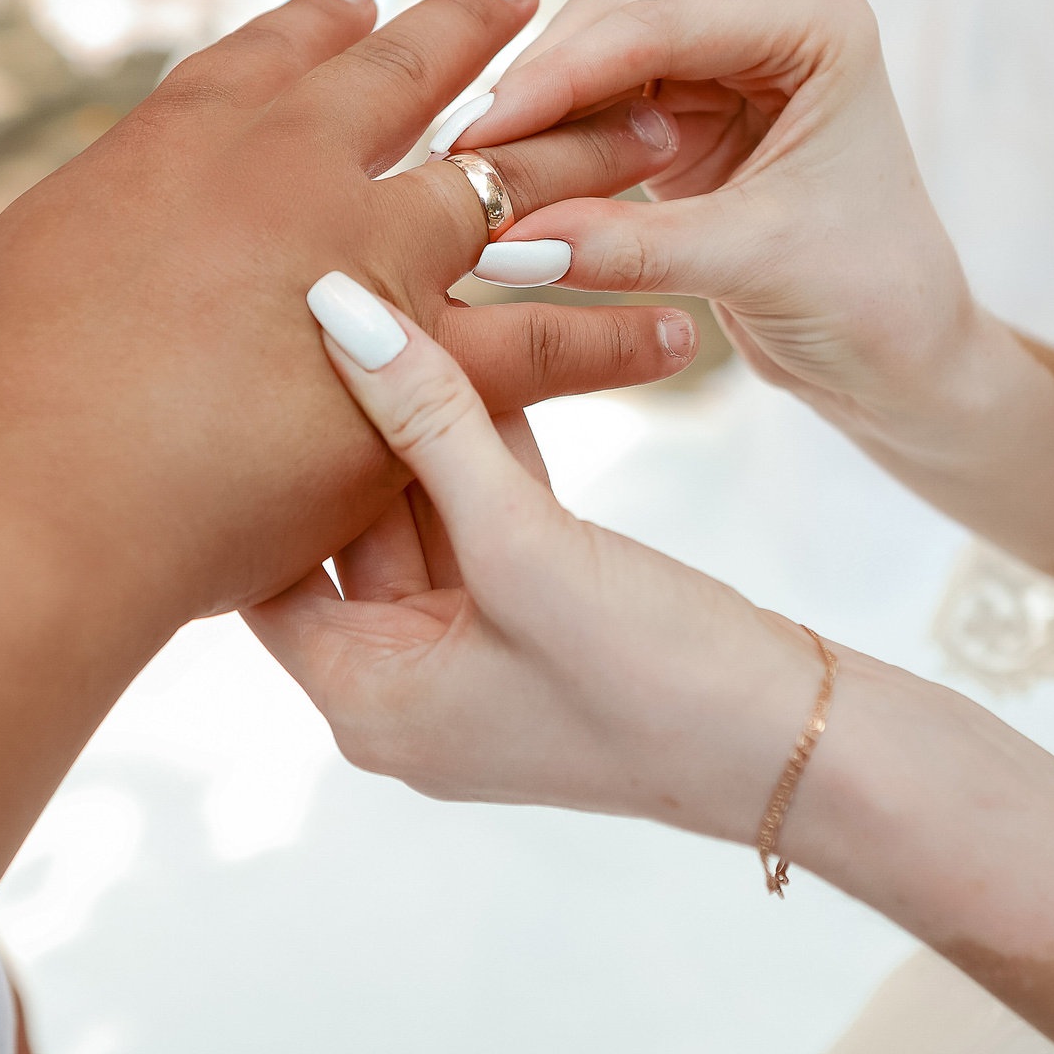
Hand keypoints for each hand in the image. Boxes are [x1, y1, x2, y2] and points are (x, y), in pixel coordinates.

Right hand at [0, 0, 696, 622]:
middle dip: (480, 39)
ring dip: (587, 157)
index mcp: (191, 136)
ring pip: (513, 190)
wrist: (48, 489)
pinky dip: (616, 331)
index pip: (274, 55)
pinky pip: (552, 339)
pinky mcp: (424, 365)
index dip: (327, 24)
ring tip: (658, 135)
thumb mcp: (37, 258)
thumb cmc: (1, 390)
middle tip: (535, 0)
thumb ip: (109, 225)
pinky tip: (674, 324)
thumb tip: (121, 232)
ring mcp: (371, 260)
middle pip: (412, 84)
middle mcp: (297, 171)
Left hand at [244, 278, 822, 838]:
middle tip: (341, 307)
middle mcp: (401, 689)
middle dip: (352, 427)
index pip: (261, 568)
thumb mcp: (523, 540)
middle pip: (344, 534)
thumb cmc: (654, 678)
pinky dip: (487, 453)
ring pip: (422, 516)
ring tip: (407, 308)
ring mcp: (473, 661)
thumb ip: (431, 422)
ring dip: (427, 426)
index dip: (259, 462)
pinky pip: (487, 525)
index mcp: (366, 698)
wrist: (800, 747)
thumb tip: (339, 312)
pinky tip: (491, 358)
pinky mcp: (538, 628)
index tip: (253, 357)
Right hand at [451, 0, 973, 428]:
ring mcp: (725, 66)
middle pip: (614, 33)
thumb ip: (631, 246)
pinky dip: (550, 153)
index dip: (560, 77)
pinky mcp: (689, 118)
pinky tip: (496, 190)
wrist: (906, 365)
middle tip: (452, 161)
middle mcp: (769, 23)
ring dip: (532, 124)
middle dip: (534, 96)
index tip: (479, 132)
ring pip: (592, 72)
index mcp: (815, 21)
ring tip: (459, 180)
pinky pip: (595, 118)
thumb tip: (504, 240)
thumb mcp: (753, 265)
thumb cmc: (872, 303)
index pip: (661, 28)